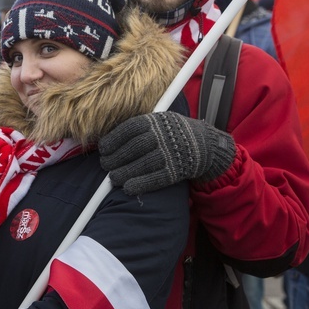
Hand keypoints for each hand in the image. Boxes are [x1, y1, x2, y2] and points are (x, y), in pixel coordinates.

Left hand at [98, 112, 235, 194]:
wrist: (206, 144)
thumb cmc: (173, 133)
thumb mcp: (159, 121)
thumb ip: (140, 128)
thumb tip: (110, 141)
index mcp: (156, 121)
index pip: (129, 129)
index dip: (113, 140)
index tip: (102, 149)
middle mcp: (163, 135)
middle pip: (134, 147)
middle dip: (116, 158)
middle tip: (105, 164)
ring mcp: (171, 153)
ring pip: (143, 164)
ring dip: (125, 172)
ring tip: (112, 178)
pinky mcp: (177, 170)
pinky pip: (156, 178)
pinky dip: (141, 183)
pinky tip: (127, 187)